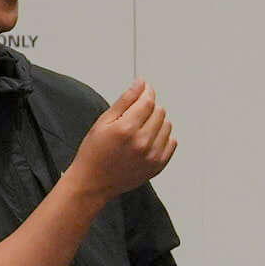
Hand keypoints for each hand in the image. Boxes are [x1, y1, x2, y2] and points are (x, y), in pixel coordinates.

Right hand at [69, 82, 176, 199]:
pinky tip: (148, 140)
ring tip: (140, 128)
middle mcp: (142, 142)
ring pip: (167, 126)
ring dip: (157, 122)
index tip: (144, 90)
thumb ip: (125, 100)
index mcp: (126, 129)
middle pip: (160, 112)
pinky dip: (163, 137)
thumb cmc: (94, 151)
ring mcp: (152, 156)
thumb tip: (141, 83)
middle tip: (135, 114)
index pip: (148, 101)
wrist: (93, 182)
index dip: (147, 92)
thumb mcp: (103, 121)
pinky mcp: (158, 166)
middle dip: (150, 107)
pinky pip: (172, 142)